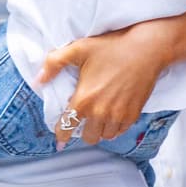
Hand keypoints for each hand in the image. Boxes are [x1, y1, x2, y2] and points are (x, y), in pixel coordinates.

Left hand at [38, 24, 168, 144]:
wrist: (146, 49)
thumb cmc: (112, 47)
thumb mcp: (78, 48)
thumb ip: (54, 63)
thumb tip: (38, 79)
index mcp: (84, 100)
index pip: (66, 128)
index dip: (61, 135)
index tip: (60, 138)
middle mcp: (100, 112)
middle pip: (87, 138)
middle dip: (82, 131)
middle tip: (83, 120)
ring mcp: (118, 116)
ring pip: (104, 137)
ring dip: (99, 130)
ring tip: (98, 117)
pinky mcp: (133, 115)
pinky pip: (120, 132)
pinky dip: (114, 127)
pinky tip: (112, 115)